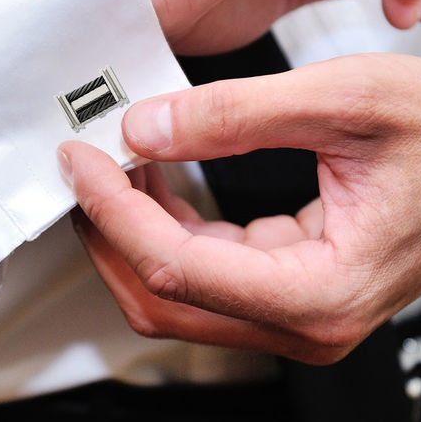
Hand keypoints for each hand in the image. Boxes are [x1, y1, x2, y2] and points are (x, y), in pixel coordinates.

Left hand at [59, 53, 420, 362]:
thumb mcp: (340, 100)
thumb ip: (234, 115)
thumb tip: (146, 128)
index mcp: (320, 291)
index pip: (174, 267)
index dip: (112, 212)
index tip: (80, 162)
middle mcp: (303, 321)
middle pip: (160, 297)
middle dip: (107, 231)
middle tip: (82, 167)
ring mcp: (292, 311)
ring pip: (173, 292)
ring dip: (130, 230)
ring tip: (111, 165)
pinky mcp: (284, 287)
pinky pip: (200, 270)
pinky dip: (163, 227)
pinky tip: (153, 180)